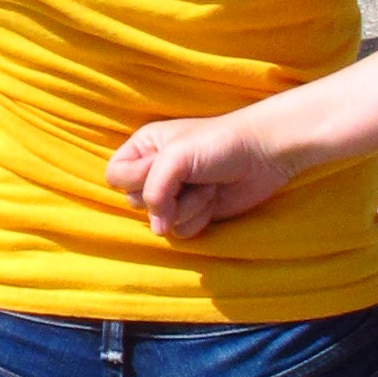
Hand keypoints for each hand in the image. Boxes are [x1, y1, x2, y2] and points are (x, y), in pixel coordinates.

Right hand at [104, 111, 293, 240]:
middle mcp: (155, 172)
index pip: (114, 175)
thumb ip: (154, 189)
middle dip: (166, 195)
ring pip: (159, 221)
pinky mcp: (195, 212)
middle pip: (134, 202)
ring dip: (187, 207)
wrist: (263, 155)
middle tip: (191, 177)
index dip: (134, 178)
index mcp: (143, 148)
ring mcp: (175, 195)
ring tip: (208, 186)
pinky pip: (181, 231)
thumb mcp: (176, 156)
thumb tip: (157, 228)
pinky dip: (199, 218)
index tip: (159, 166)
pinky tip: (215, 199)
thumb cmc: (218, 144)